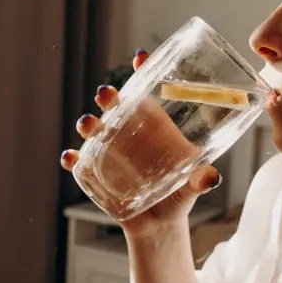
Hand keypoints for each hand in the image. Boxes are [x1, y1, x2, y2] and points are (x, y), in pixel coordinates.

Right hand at [60, 49, 220, 238]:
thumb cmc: (179, 195)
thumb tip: (210, 176)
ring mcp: (109, 152)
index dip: (142, 73)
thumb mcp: (192, 186)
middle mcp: (128, 134)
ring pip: (93, 130)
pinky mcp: (96, 172)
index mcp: (153, 126)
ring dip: (87, 123)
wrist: (159, 225)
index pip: (146, 93)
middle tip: (108, 94)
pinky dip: (72, 158)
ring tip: (88, 124)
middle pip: (114, 106)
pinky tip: (71, 157)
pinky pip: (79, 162)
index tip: (141, 57)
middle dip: (108, 96)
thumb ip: (201, 180)